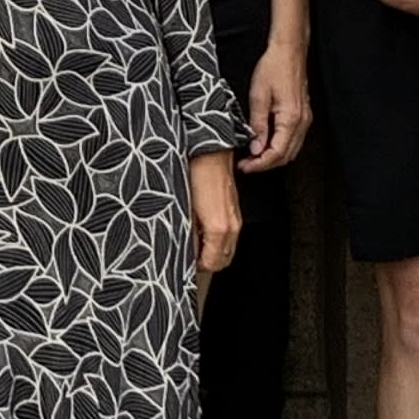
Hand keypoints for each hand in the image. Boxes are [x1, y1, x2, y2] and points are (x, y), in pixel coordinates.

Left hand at [188, 151, 241, 276]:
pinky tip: (202, 231)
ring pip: (228, 249)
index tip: (183, 265)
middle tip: (188, 258)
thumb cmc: (194, 173)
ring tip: (194, 245)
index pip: (212, 264)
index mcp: (219, 228)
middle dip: (206, 263)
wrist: (209, 150)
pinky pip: (230, 236)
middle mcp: (232, 226)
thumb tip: (183, 250)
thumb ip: (185, 234)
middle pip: (223, 260)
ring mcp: (236, 218)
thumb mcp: (182, 208)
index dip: (196, 268)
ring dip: (213, 252)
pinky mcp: (235, 210)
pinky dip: (218, 241)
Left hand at [243, 39, 311, 169]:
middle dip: (265, 164)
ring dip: (272, 157)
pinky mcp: (302, 115)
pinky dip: (279, 148)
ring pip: (290, 150)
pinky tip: (265, 144)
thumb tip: (255, 148)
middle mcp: (302, 122)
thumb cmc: (273, 68)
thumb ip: (257, 125)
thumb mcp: (258, 96)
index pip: (277, 153)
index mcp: (290, 118)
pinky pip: (293, 140)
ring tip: (252, 156)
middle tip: (246, 164)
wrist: (288, 51)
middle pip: (286, 156)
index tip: (244, 167)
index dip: (259, 164)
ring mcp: (305, 119)